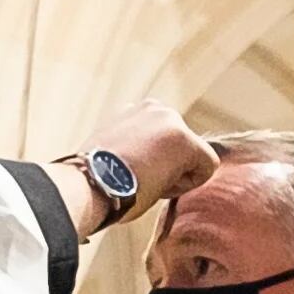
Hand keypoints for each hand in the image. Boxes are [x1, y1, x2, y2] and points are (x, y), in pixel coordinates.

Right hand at [67, 104, 213, 233]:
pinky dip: (187, 184)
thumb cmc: (94, 179)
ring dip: (174, 175)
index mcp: (136, 110)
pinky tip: (158, 184)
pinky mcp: (186, 141)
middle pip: (180, 149)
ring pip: (193, 158)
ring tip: (144, 180)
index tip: (128, 173)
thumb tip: (141, 163)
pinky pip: (206, 169)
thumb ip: (133, 147)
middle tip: (137, 179)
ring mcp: (172, 122)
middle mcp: (155, 108)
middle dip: (166, 168)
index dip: (151, 166)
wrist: (87, 183)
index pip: (163, 143)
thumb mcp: (112, 152)